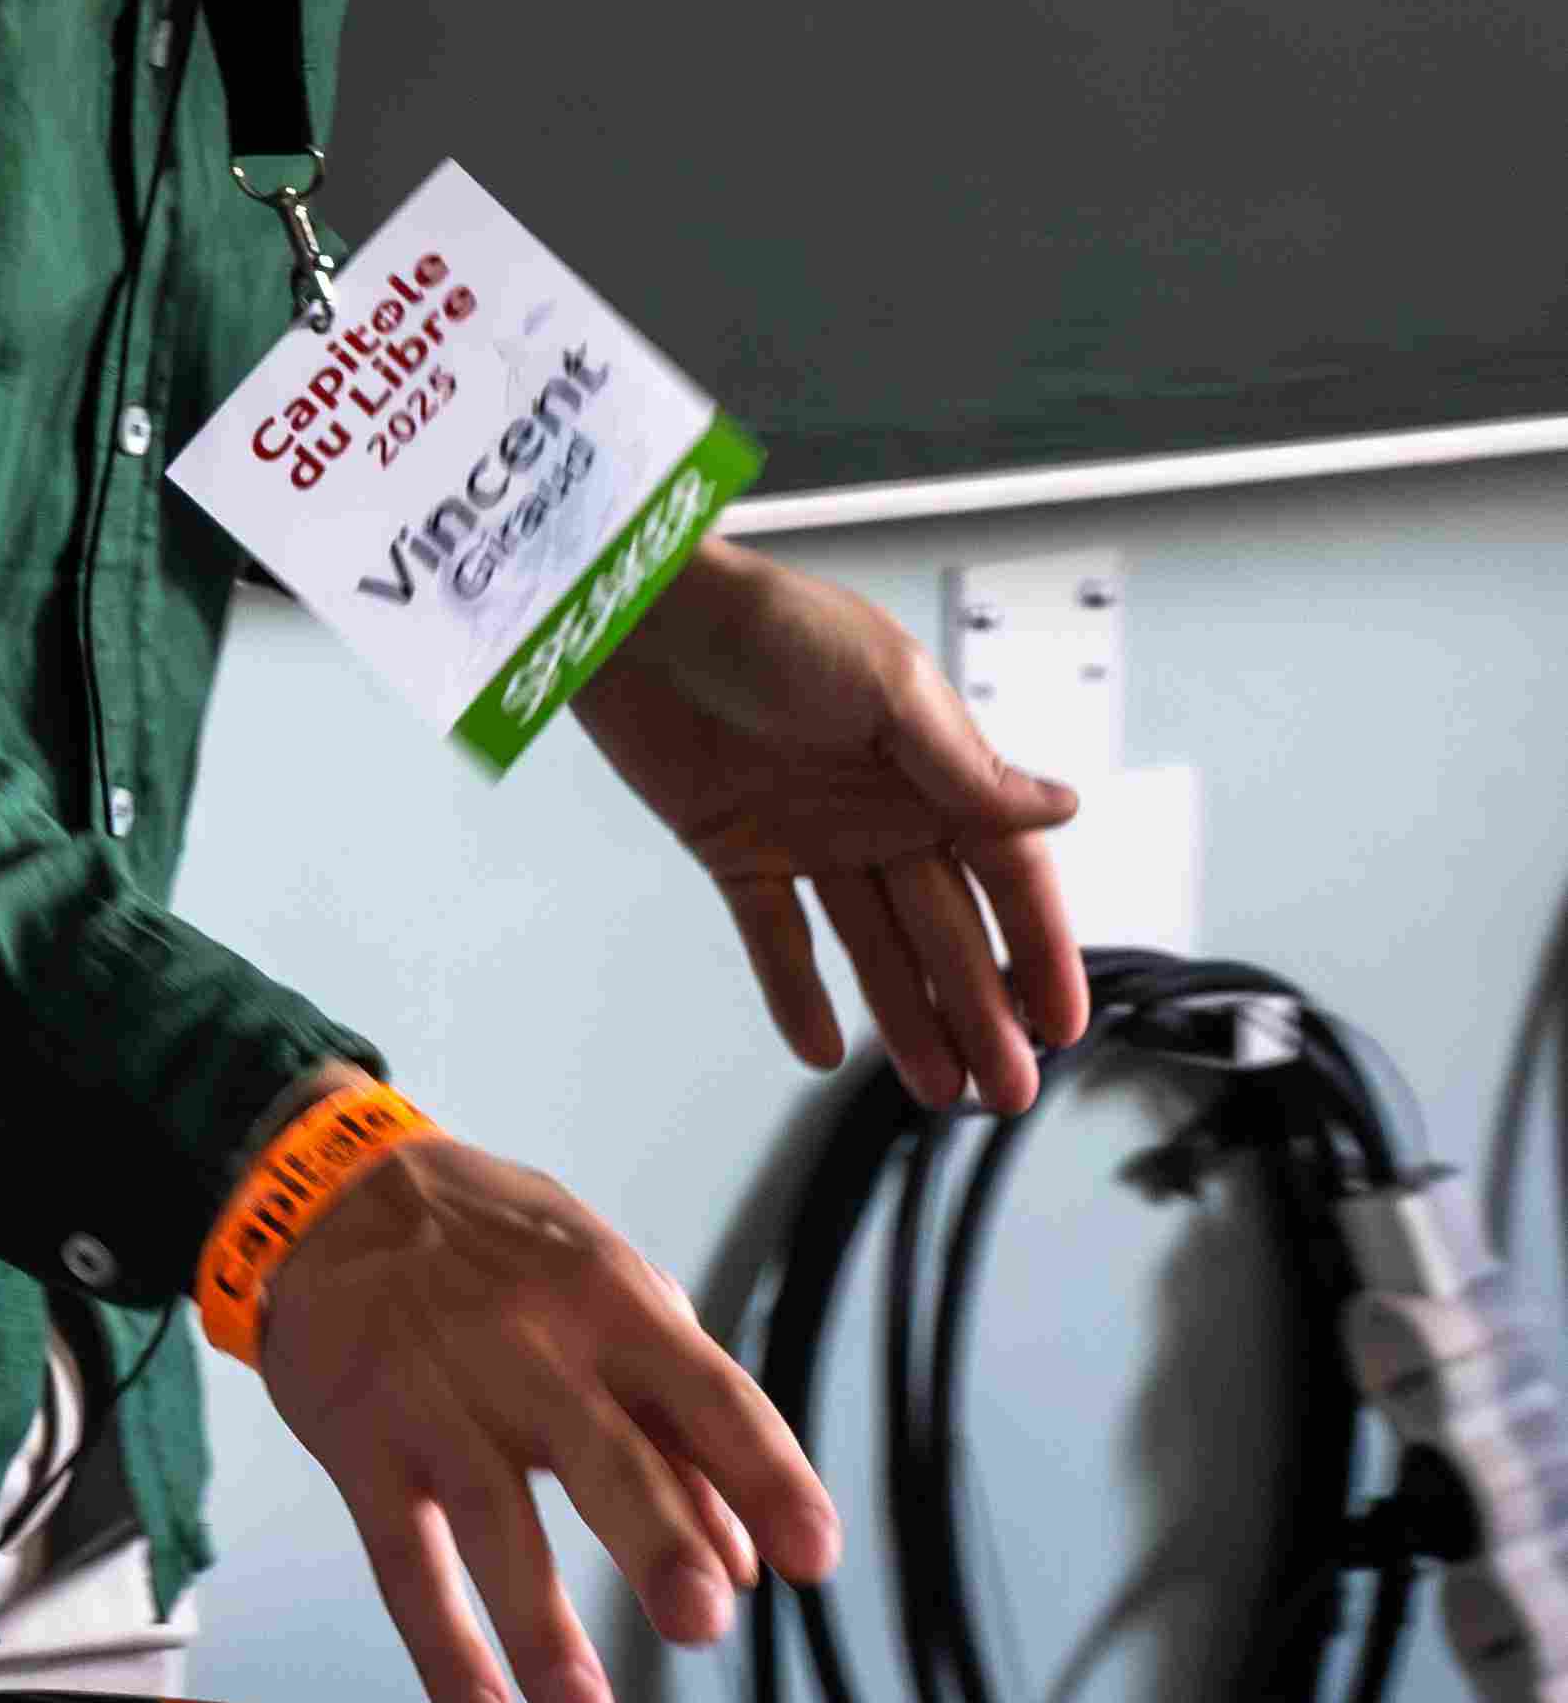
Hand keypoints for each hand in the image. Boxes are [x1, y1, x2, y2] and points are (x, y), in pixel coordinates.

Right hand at [257, 1119, 840, 1702]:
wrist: (327, 1195)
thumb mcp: (600, 1291)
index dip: (766, 1475)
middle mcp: (528, 1346)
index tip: (812, 1555)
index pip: (708, 1394)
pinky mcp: (361, 1439)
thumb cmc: (488, 1251)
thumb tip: (743, 1556)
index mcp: (610, 1303)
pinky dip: (439, 1639)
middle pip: (603, 1454)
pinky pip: (401, 1551)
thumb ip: (675, 1418)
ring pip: (493, 1515)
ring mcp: (438, 1394)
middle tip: (701, 1622)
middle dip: (657, 1541)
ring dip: (540, 1623)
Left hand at [571, 538, 1091, 1116]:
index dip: (1038, 949)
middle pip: (946, 928)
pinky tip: (822, 1048)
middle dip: (982, 1010)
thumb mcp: (887, 686)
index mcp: (930, 765)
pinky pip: (777, 937)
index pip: (1004, 874)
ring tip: (940, 1089)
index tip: (1062, 1020)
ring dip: (908, 1017)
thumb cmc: (766, 622)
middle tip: (1007, 1089)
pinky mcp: (737, 848)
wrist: (640, 613)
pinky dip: (797, 992)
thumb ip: (966, 766)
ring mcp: (810, 834)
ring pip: (875, 946)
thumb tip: (1062, 809)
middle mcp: (879, 806)